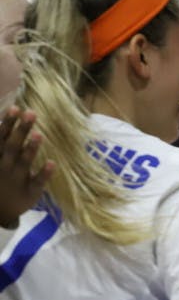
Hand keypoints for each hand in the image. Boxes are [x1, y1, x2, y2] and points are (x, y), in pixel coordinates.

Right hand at [0, 107, 54, 226]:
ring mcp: (17, 179)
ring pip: (24, 162)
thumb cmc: (0, 180)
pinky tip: (52, 163)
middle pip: (12, 146)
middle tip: (32, 113)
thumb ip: (4, 143)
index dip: (7, 123)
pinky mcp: (30, 192)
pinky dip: (44, 173)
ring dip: (31, 149)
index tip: (15, 107)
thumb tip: (9, 119)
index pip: (1, 137)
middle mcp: (5, 166)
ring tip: (39, 135)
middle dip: (21, 130)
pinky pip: (37, 182)